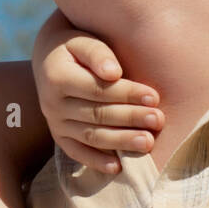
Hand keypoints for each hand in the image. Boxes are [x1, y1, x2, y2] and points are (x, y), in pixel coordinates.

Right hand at [31, 11, 163, 172]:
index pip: (97, 89)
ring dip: (121, 141)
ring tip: (148, 142)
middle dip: (130, 118)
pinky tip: (118, 167)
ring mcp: (54, 123)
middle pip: (97, 114)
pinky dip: (96, 161)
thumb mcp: (82, 40)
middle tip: (158, 120)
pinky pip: (77, 153)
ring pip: (91, 136)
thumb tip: (114, 72)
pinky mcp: (59, 137)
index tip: (154, 96)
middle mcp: (51, 103)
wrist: (50, 59)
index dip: (126, 94)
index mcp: (56, 76)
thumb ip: (98, 53)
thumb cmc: (75, 45)